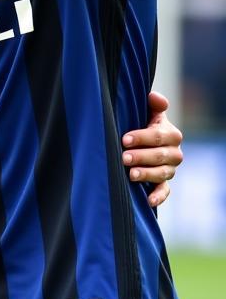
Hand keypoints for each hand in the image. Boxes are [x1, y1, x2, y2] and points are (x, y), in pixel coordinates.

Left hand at [122, 91, 183, 207]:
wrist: (140, 141)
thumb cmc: (140, 123)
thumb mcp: (146, 112)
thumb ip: (153, 104)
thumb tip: (154, 97)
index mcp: (170, 133)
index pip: (157, 136)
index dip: (141, 137)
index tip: (124, 140)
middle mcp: (173, 152)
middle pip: (160, 156)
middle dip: (142, 156)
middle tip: (124, 157)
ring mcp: (169, 168)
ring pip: (163, 173)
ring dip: (147, 174)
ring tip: (130, 174)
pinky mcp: (163, 183)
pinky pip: (164, 191)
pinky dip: (158, 196)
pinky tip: (148, 200)